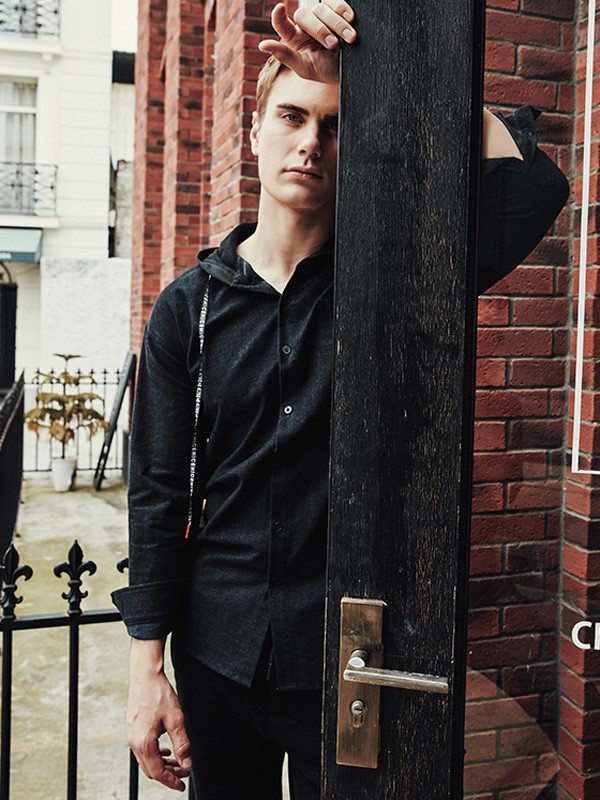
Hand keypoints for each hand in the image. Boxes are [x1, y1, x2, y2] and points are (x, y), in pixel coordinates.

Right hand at [127, 640, 191, 791]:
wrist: (145, 675)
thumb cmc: (158, 694)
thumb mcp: (176, 719)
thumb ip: (182, 744)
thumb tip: (186, 763)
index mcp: (144, 743)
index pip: (157, 773)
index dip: (171, 781)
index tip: (182, 785)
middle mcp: (134, 742)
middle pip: (151, 770)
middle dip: (168, 774)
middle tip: (184, 772)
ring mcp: (131, 736)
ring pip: (147, 760)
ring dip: (162, 764)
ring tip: (178, 762)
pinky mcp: (133, 729)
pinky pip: (143, 749)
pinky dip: (155, 754)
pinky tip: (166, 750)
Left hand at [258, 1, 356, 84]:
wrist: (352, 70)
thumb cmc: (326, 71)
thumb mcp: (304, 68)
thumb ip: (284, 55)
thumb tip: (262, 45)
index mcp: (294, 38)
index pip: (281, 23)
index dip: (278, 16)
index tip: (279, 8)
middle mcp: (306, 24)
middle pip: (303, 15)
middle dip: (320, 30)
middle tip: (332, 45)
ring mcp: (321, 15)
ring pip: (321, 7)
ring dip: (336, 23)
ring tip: (349, 39)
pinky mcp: (337, 10)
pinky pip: (336, 1)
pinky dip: (343, 9)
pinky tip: (351, 19)